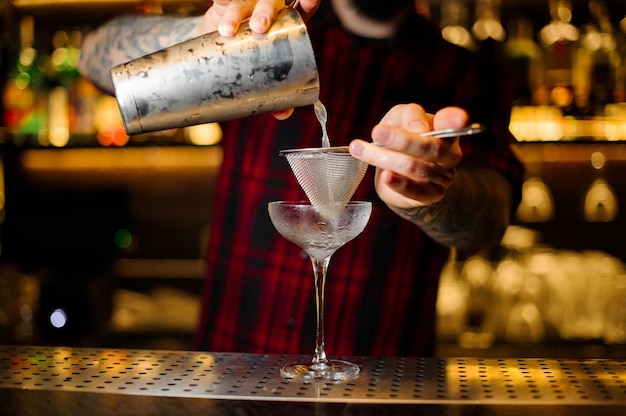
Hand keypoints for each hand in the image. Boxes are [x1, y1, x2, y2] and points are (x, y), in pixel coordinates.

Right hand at [200, 0, 319, 119]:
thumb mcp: (264, 78)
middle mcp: (267, 11)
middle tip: (259, 28)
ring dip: (237, 14)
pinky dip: (222, 0)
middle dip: (266, 12)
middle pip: (271, 4)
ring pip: (244, 4)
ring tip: (228, 29)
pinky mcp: (223, 6)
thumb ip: (275, 96)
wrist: (217, 53)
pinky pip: (223, 0)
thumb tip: (283, 114)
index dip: (308, 2)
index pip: (302, 9)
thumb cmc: (249, 63)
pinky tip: (219, 3)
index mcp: (285, 25)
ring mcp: (246, 7)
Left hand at [349, 104, 466, 208]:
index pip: (453, 122)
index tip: (459, 119)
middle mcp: (449, 154)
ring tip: (360, 149)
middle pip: (430, 147)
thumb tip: (417, 129)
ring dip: (384, 158)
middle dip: (401, 139)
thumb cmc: (399, 138)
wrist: (397, 173)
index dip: (456, 120)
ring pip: (414, 167)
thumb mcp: (400, 118)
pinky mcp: (430, 195)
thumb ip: (409, 116)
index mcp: (444, 130)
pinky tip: (385, 176)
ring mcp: (443, 177)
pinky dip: (398, 183)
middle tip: (377, 131)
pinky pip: (415, 190)